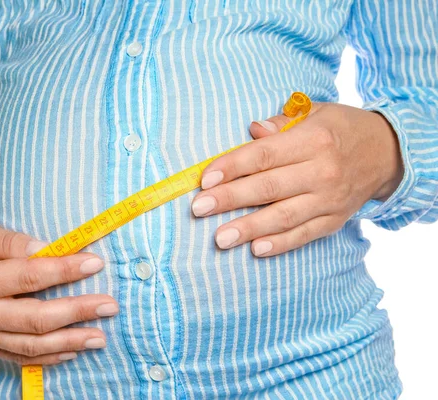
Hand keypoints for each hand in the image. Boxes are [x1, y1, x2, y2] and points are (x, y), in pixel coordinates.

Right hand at [0, 215, 117, 364]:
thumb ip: (11, 241)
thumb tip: (47, 250)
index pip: (30, 277)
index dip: (65, 270)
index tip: (95, 264)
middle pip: (37, 317)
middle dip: (78, 312)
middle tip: (109, 306)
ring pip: (31, 344)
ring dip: (70, 341)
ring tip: (100, 336)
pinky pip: (18, 357)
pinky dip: (47, 357)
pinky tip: (71, 352)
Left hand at [191, 103, 403, 256]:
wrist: (388, 153)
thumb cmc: (340, 129)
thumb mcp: (315, 113)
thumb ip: (281, 122)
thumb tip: (252, 129)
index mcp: (313, 140)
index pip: (263, 155)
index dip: (232, 167)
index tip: (205, 179)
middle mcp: (322, 171)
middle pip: (268, 188)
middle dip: (230, 199)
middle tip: (199, 209)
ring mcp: (330, 199)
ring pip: (284, 216)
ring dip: (249, 228)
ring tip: (220, 238)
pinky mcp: (335, 219)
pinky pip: (305, 234)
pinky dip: (281, 243)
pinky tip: (256, 249)